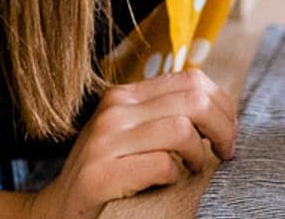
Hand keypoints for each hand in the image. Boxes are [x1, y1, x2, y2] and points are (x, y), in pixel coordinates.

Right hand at [23, 69, 237, 218]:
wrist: (57, 209)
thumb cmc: (105, 172)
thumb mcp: (130, 132)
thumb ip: (163, 114)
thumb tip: (219, 107)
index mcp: (125, 95)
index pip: (191, 80)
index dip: (222, 104)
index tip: (227, 129)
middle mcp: (114, 110)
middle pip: (194, 101)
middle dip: (223, 128)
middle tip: (226, 151)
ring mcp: (105, 141)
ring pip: (181, 131)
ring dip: (200, 155)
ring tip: (196, 168)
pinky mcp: (100, 174)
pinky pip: (161, 165)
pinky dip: (175, 176)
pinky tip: (169, 182)